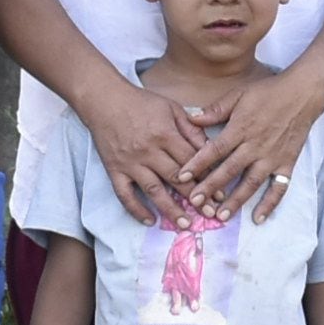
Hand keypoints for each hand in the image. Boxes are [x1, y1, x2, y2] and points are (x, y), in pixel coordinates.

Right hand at [80, 72, 216, 227]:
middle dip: (195, 198)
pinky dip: (136, 209)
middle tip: (210, 214)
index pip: (191, 161)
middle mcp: (148, 151)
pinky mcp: (114, 170)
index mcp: (165, 134)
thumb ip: (191, 129)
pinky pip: (124, 194)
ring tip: (184, 224)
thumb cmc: (140, 102)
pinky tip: (149, 221)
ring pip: (153, 190)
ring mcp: (130, 163)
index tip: (220, 194)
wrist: (104, 100)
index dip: (207, 178)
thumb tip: (210, 149)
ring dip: (170, 209)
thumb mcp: (171, 108)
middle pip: (176, 179)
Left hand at [178, 63, 323, 221]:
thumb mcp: (239, 94)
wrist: (302, 94)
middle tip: (194, 202)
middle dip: (210, 187)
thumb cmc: (268, 93)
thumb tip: (191, 118)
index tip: (181, 176)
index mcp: (240, 128)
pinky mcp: (287, 164)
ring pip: (251, 183)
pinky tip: (258, 218)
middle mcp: (255, 146)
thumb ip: (216, 109)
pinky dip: (269, 204)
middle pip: (229, 170)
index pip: (215, 150)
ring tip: (221, 216)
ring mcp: (272, 158)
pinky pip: (279, 188)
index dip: (197, 163)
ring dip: (235, 201)